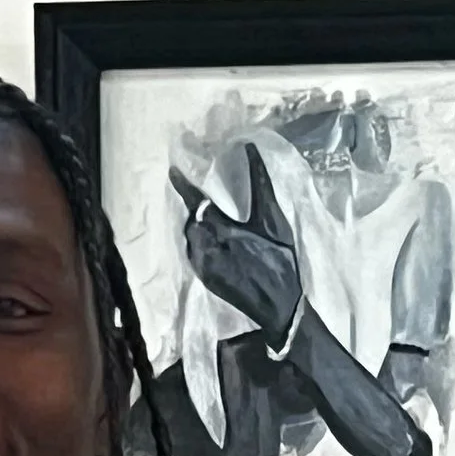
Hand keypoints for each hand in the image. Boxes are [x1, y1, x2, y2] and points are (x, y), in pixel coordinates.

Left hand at [169, 147, 303, 345]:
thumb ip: (260, 184)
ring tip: (212, 218)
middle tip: (201, 195)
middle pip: (193, 220)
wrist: (279, 306)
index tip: (173, 170)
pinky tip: (214, 239)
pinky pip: (194, 252)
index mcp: (224, 231)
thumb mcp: (275, 221)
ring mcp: (204, 266)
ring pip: (192, 236)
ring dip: (199, 225)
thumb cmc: (281, 261)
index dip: (184, 186)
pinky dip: (200, 241)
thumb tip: (249, 149)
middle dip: (196, 207)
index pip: (197, 202)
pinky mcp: (205, 278)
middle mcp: (207, 248)